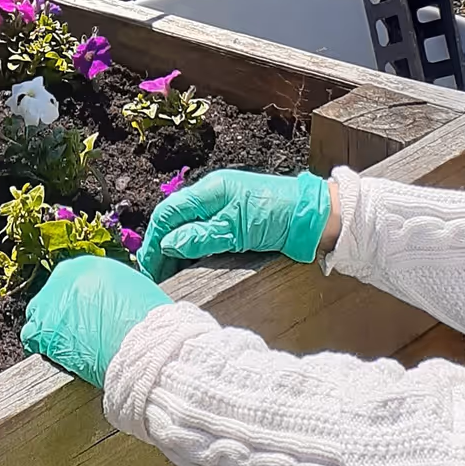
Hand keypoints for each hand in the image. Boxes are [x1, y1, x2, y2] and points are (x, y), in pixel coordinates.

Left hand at [20, 255, 170, 388]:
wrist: (141, 343)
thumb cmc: (147, 319)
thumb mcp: (132, 289)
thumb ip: (112, 290)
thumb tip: (109, 301)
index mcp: (87, 264)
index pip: (72, 281)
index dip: (78, 301)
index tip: (85, 316)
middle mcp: (63, 278)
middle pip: (52, 296)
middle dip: (61, 313)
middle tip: (77, 332)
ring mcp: (49, 304)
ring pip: (38, 315)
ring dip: (50, 329)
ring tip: (69, 346)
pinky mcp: (42, 331)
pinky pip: (32, 337)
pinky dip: (42, 346)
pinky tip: (60, 356)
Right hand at [137, 168, 332, 282]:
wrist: (316, 216)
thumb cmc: (278, 216)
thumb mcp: (237, 229)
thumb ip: (201, 236)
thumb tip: (168, 244)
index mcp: (210, 190)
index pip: (168, 212)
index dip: (154, 240)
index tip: (148, 267)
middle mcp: (212, 194)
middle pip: (175, 219)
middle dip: (161, 246)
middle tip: (154, 275)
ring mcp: (224, 206)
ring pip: (188, 227)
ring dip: (175, 249)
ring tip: (168, 274)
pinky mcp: (235, 219)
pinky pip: (203, 232)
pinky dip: (192, 248)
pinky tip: (189, 265)